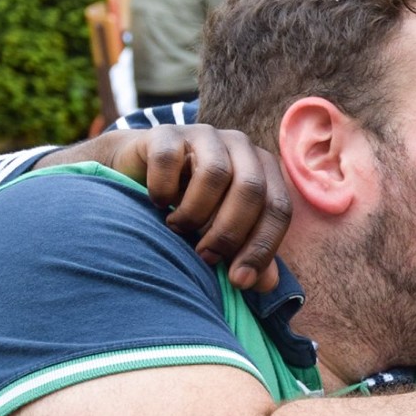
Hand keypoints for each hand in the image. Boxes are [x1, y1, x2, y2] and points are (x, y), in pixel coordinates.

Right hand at [36, 125, 291, 290]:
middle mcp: (240, 145)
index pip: (279, 208)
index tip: (238, 281)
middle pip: (251, 189)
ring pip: (214, 174)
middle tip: (205, 256)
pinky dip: (163, 190)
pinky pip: (170, 159)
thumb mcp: (219, 235)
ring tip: (178, 229)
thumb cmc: (188, 207)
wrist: (136, 175)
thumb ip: (245, 255)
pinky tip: (157, 203)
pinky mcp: (166, 132)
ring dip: (195, 213)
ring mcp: (204, 134)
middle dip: (228, 232)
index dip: (262, 248)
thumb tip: (266, 284)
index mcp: (263, 169)